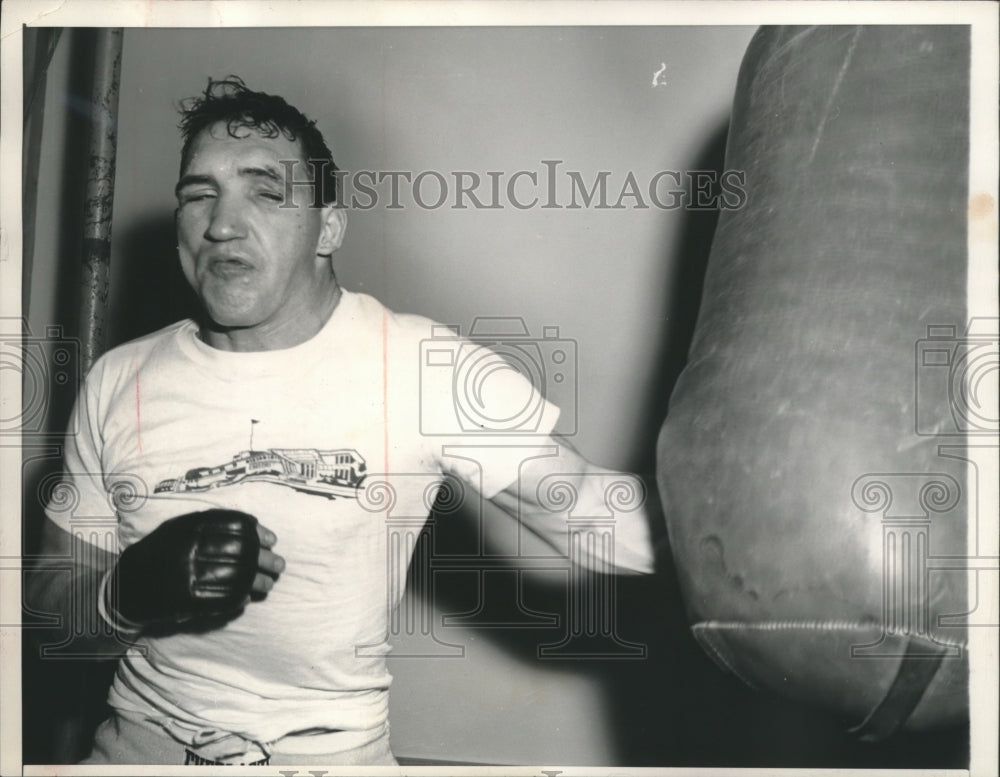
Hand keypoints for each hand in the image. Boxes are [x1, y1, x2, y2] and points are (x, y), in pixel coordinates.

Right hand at [107, 509, 283, 629]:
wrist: (128, 585)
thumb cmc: (162, 551)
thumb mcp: (181, 527)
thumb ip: (214, 523)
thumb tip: (255, 524)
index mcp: (190, 529)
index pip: (236, 527)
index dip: (259, 533)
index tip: (272, 541)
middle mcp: (190, 550)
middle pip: (242, 553)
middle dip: (266, 560)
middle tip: (279, 566)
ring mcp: (189, 577)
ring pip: (237, 578)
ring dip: (259, 582)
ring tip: (269, 584)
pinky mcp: (187, 602)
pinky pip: (223, 600)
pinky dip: (240, 599)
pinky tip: (247, 598)